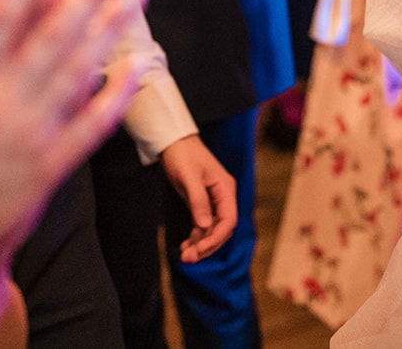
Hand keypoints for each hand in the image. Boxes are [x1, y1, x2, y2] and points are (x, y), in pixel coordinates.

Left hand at [159, 135, 238, 262]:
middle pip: (221, 229)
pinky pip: (203, 225)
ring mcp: (213, 201)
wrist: (172, 142)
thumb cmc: (183, 155)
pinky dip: (196, 237)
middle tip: (189, 259)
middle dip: (207, 245)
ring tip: (185, 257)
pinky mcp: (202, 203)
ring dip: (200, 245)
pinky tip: (186, 247)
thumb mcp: (189, 177)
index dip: (216, 237)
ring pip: (212, 230)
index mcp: (225, 189)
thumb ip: (198, 201)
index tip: (200, 249)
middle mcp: (223, 197)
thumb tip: (204, 226)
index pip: (229, 220)